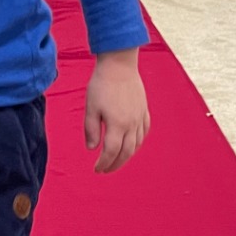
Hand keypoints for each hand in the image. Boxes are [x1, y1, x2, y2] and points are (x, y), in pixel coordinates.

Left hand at [84, 50, 148, 174]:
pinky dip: (138, 142)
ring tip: (117, 160)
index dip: (104, 163)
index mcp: (117, 125)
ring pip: (137, 144)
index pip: (111, 152)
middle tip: (105, 170)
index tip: (96, 169)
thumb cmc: (102, 85)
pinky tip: (132, 144)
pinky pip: (144, 132)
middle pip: (126, 152)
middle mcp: (131, 124)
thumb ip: (91, 130)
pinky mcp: (144, 110)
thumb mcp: (91, 108)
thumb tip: (92, 148)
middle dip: (115, 164)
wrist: (119, 65)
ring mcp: (140, 117)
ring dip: (127, 156)